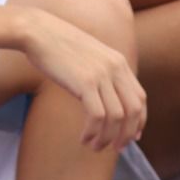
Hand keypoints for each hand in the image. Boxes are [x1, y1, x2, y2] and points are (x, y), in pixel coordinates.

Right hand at [19, 8, 146, 151]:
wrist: (38, 31)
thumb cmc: (58, 45)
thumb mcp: (89, 56)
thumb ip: (103, 72)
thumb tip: (108, 99)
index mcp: (118, 61)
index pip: (140, 98)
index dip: (139, 121)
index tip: (131, 136)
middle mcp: (115, 67)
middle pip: (134, 110)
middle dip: (127, 135)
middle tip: (115, 148)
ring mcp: (101, 74)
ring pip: (117, 118)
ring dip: (107, 138)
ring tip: (93, 146)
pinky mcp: (85, 82)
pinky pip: (98, 116)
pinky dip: (93, 133)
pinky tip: (84, 138)